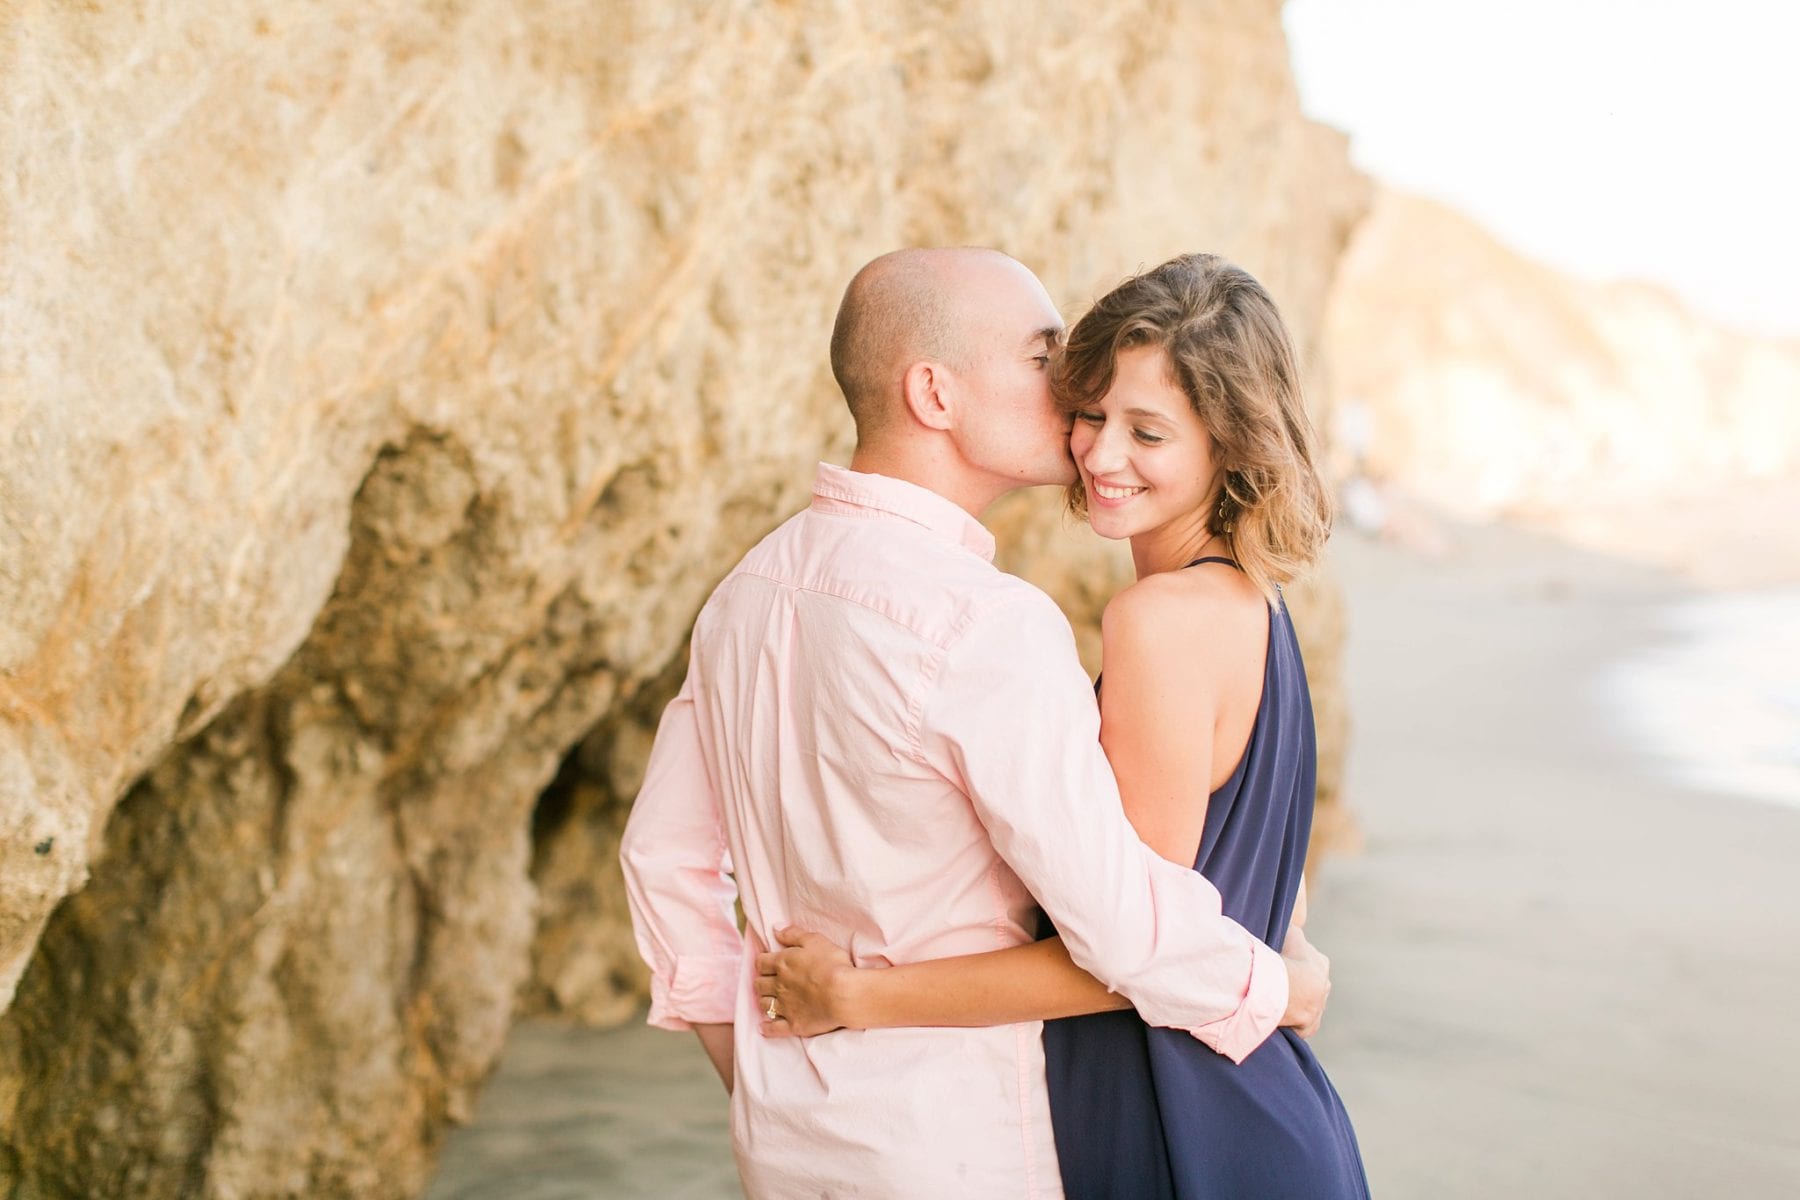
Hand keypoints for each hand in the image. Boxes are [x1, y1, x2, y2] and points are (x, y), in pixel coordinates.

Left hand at [754, 926, 858, 1037]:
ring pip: (764, 1005)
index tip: (767, 963)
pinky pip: (774, 1029)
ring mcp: (785, 1007)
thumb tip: (776, 929)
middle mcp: (779, 985)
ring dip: (764, 1001)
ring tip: (769, 1000)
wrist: (844, 994)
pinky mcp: (794, 1024)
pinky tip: (764, 1027)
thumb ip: (793, 934)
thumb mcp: (815, 940)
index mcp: (782, 963)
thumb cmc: (833, 964)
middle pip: (759, 984)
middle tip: (768, 981)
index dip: (763, 962)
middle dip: (762, 981)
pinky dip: (767, 1028)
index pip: (761, 963)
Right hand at [1279, 922, 1329, 1038]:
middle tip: (1277, 983)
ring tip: (1275, 1000)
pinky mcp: (1309, 1026)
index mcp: (1321, 964)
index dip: (1294, 961)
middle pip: (1310, 984)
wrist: (1282, 988)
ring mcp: (1318, 1008)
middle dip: (1297, 984)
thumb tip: (1293, 929)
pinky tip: (1280, 1018)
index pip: (1310, 960)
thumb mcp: (1291, 934)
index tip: (1281, 963)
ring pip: (1306, 1005)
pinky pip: (1301, 1025)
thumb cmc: (1285, 958)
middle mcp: (1324, 986)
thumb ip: (1294, 933)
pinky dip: (1292, 1023)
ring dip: (1294, 1003)